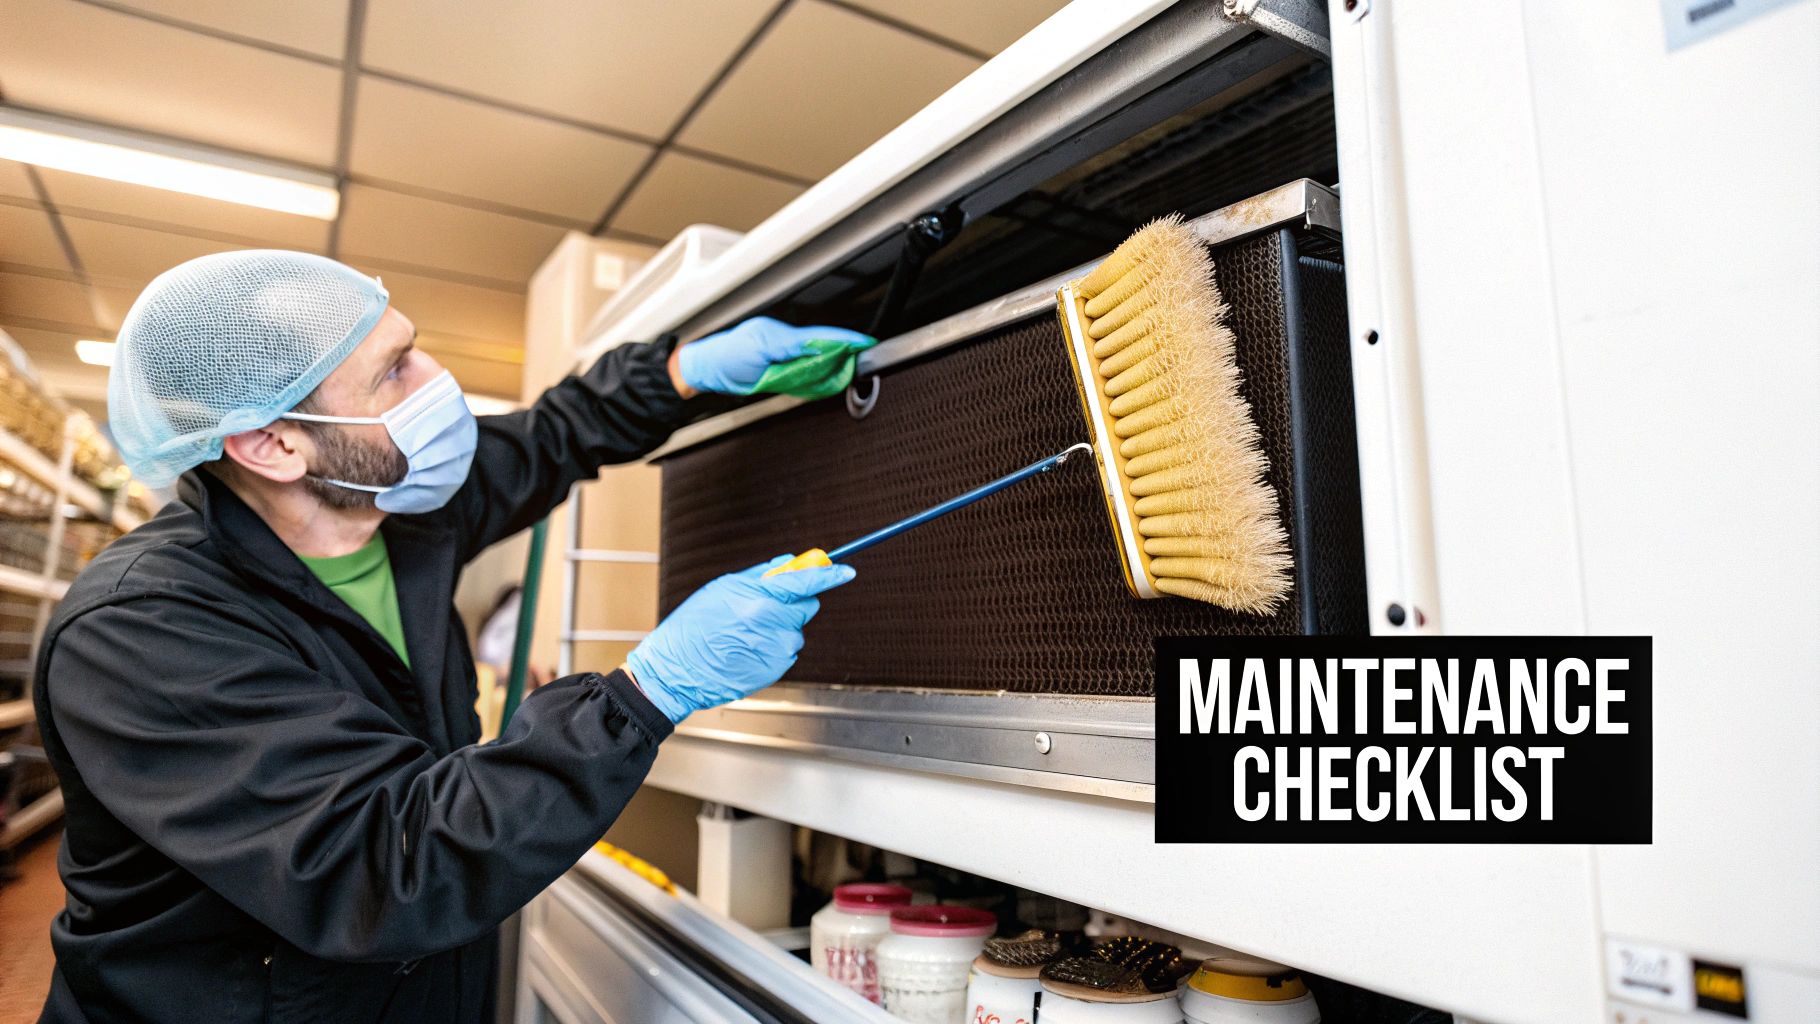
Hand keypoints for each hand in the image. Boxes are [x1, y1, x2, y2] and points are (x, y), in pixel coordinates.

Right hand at [624, 555, 855, 722]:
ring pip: (795, 631)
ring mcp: (778, 651)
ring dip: (779, 627)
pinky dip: (772, 646)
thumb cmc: (694, 627)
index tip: (846, 571)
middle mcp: (775, 626)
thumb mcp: (722, 588)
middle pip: (807, 606)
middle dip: (793, 603)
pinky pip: (785, 650)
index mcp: (762, 600)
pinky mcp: (777, 670)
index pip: (808, 582)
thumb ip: (761, 575)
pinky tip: (746, 649)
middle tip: (763, 605)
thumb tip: (788, 563)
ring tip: (744, 633)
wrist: (678, 671)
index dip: (831, 574)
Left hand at [677, 317, 874, 398]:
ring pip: (817, 358)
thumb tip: (819, 347)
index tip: (865, 344)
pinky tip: (830, 374)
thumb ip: (792, 349)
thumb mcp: (760, 350)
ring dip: (836, 361)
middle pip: (824, 346)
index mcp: (783, 336)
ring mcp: (784, 355)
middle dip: (845, 349)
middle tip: (865, 355)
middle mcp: (786, 343)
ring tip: (854, 363)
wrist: (708, 369)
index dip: (844, 341)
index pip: (822, 338)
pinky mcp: (780, 367)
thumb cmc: (727, 358)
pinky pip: (806, 368)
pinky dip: (820, 371)